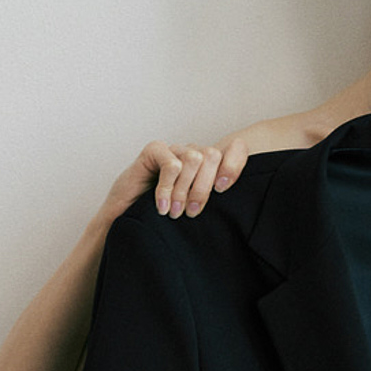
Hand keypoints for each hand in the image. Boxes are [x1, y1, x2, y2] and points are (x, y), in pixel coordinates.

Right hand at [100, 138, 253, 222]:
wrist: (125, 221)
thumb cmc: (162, 216)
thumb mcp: (196, 209)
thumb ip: (214, 199)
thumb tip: (244, 203)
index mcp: (207, 164)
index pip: (235, 149)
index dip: (235, 165)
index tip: (224, 190)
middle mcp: (192, 152)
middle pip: (213, 156)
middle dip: (204, 188)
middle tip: (193, 213)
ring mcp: (173, 149)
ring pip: (194, 159)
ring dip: (185, 190)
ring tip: (175, 212)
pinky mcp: (154, 150)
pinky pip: (172, 165)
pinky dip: (168, 188)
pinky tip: (161, 206)